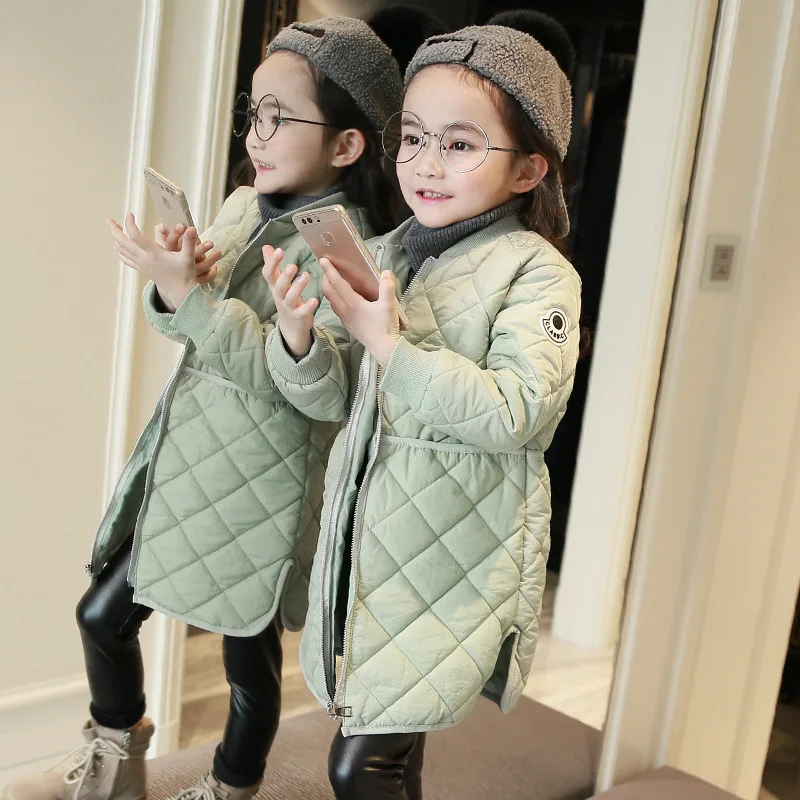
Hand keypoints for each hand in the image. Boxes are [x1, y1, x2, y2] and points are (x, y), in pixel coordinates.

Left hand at [106, 213, 221, 310]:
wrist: (181, 294)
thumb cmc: (185, 276)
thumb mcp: (188, 258)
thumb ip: (189, 242)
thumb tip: (192, 229)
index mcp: (154, 254)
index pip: (135, 236)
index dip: (130, 223)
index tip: (130, 213)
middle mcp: (145, 260)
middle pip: (122, 243)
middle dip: (114, 230)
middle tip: (109, 220)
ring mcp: (142, 265)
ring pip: (122, 251)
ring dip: (115, 239)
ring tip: (113, 228)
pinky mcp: (143, 269)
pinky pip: (126, 259)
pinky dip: (119, 251)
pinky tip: (117, 246)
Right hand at [154, 223, 219, 285]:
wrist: (167, 285)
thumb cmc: (166, 263)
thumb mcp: (161, 250)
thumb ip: (161, 237)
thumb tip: (161, 225)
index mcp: (168, 255)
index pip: (171, 243)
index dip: (176, 234)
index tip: (182, 225)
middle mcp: (178, 266)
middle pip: (189, 257)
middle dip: (200, 249)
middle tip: (210, 242)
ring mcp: (187, 274)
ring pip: (200, 268)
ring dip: (210, 260)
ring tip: (219, 251)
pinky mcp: (193, 281)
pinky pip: (204, 279)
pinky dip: (211, 274)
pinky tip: (215, 267)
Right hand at [262, 245, 317, 358]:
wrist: (291, 326)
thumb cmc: (285, 299)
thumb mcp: (278, 283)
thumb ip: (274, 266)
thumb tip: (266, 247)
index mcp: (275, 287)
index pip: (268, 274)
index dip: (272, 263)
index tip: (279, 250)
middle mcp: (280, 297)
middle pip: (279, 286)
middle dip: (285, 276)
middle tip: (293, 266)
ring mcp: (289, 307)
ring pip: (291, 297)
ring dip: (298, 287)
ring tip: (306, 275)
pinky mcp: (299, 316)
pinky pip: (303, 312)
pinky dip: (308, 306)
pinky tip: (315, 300)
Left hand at [321, 258, 399, 367]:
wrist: (383, 348)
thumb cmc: (385, 327)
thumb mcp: (389, 305)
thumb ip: (387, 287)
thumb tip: (385, 272)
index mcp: (352, 303)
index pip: (337, 283)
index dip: (330, 270)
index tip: (323, 260)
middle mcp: (345, 310)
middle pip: (329, 291)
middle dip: (326, 278)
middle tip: (327, 269)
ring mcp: (345, 318)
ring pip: (331, 300)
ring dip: (328, 289)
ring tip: (331, 281)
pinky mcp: (347, 324)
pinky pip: (336, 308)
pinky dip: (334, 299)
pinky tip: (340, 298)